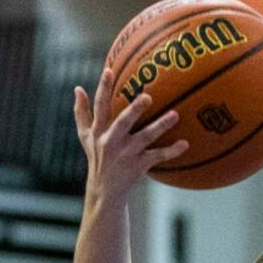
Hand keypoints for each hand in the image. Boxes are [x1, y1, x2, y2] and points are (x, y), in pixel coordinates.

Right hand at [74, 68, 187, 199]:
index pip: (100, 106)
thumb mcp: (86, 137)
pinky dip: (172, 151)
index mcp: (99, 131)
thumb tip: (77, 88)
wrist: (105, 191)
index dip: (102, 88)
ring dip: (160, 126)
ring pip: (145, 137)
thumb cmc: (97, 158)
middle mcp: (112, 141)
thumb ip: (81, 112)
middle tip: (147, 96)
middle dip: (134, 110)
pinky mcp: (139, 166)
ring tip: (175, 115)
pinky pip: (158, 156)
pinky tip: (185, 144)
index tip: (108, 70)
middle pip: (123, 122)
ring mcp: (126, 154)